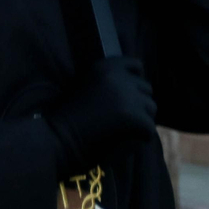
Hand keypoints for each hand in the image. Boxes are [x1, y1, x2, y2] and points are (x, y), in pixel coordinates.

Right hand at [45, 56, 157, 170]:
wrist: (58, 139)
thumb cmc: (68, 119)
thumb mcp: (85, 86)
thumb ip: (108, 83)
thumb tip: (135, 89)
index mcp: (105, 66)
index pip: (136, 66)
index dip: (135, 82)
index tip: (128, 96)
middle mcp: (119, 76)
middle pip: (147, 90)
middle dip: (138, 104)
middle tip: (122, 120)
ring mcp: (129, 97)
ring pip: (151, 109)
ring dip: (140, 120)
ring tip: (121, 132)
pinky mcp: (135, 117)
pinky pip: (149, 129)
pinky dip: (139, 138)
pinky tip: (121, 142)